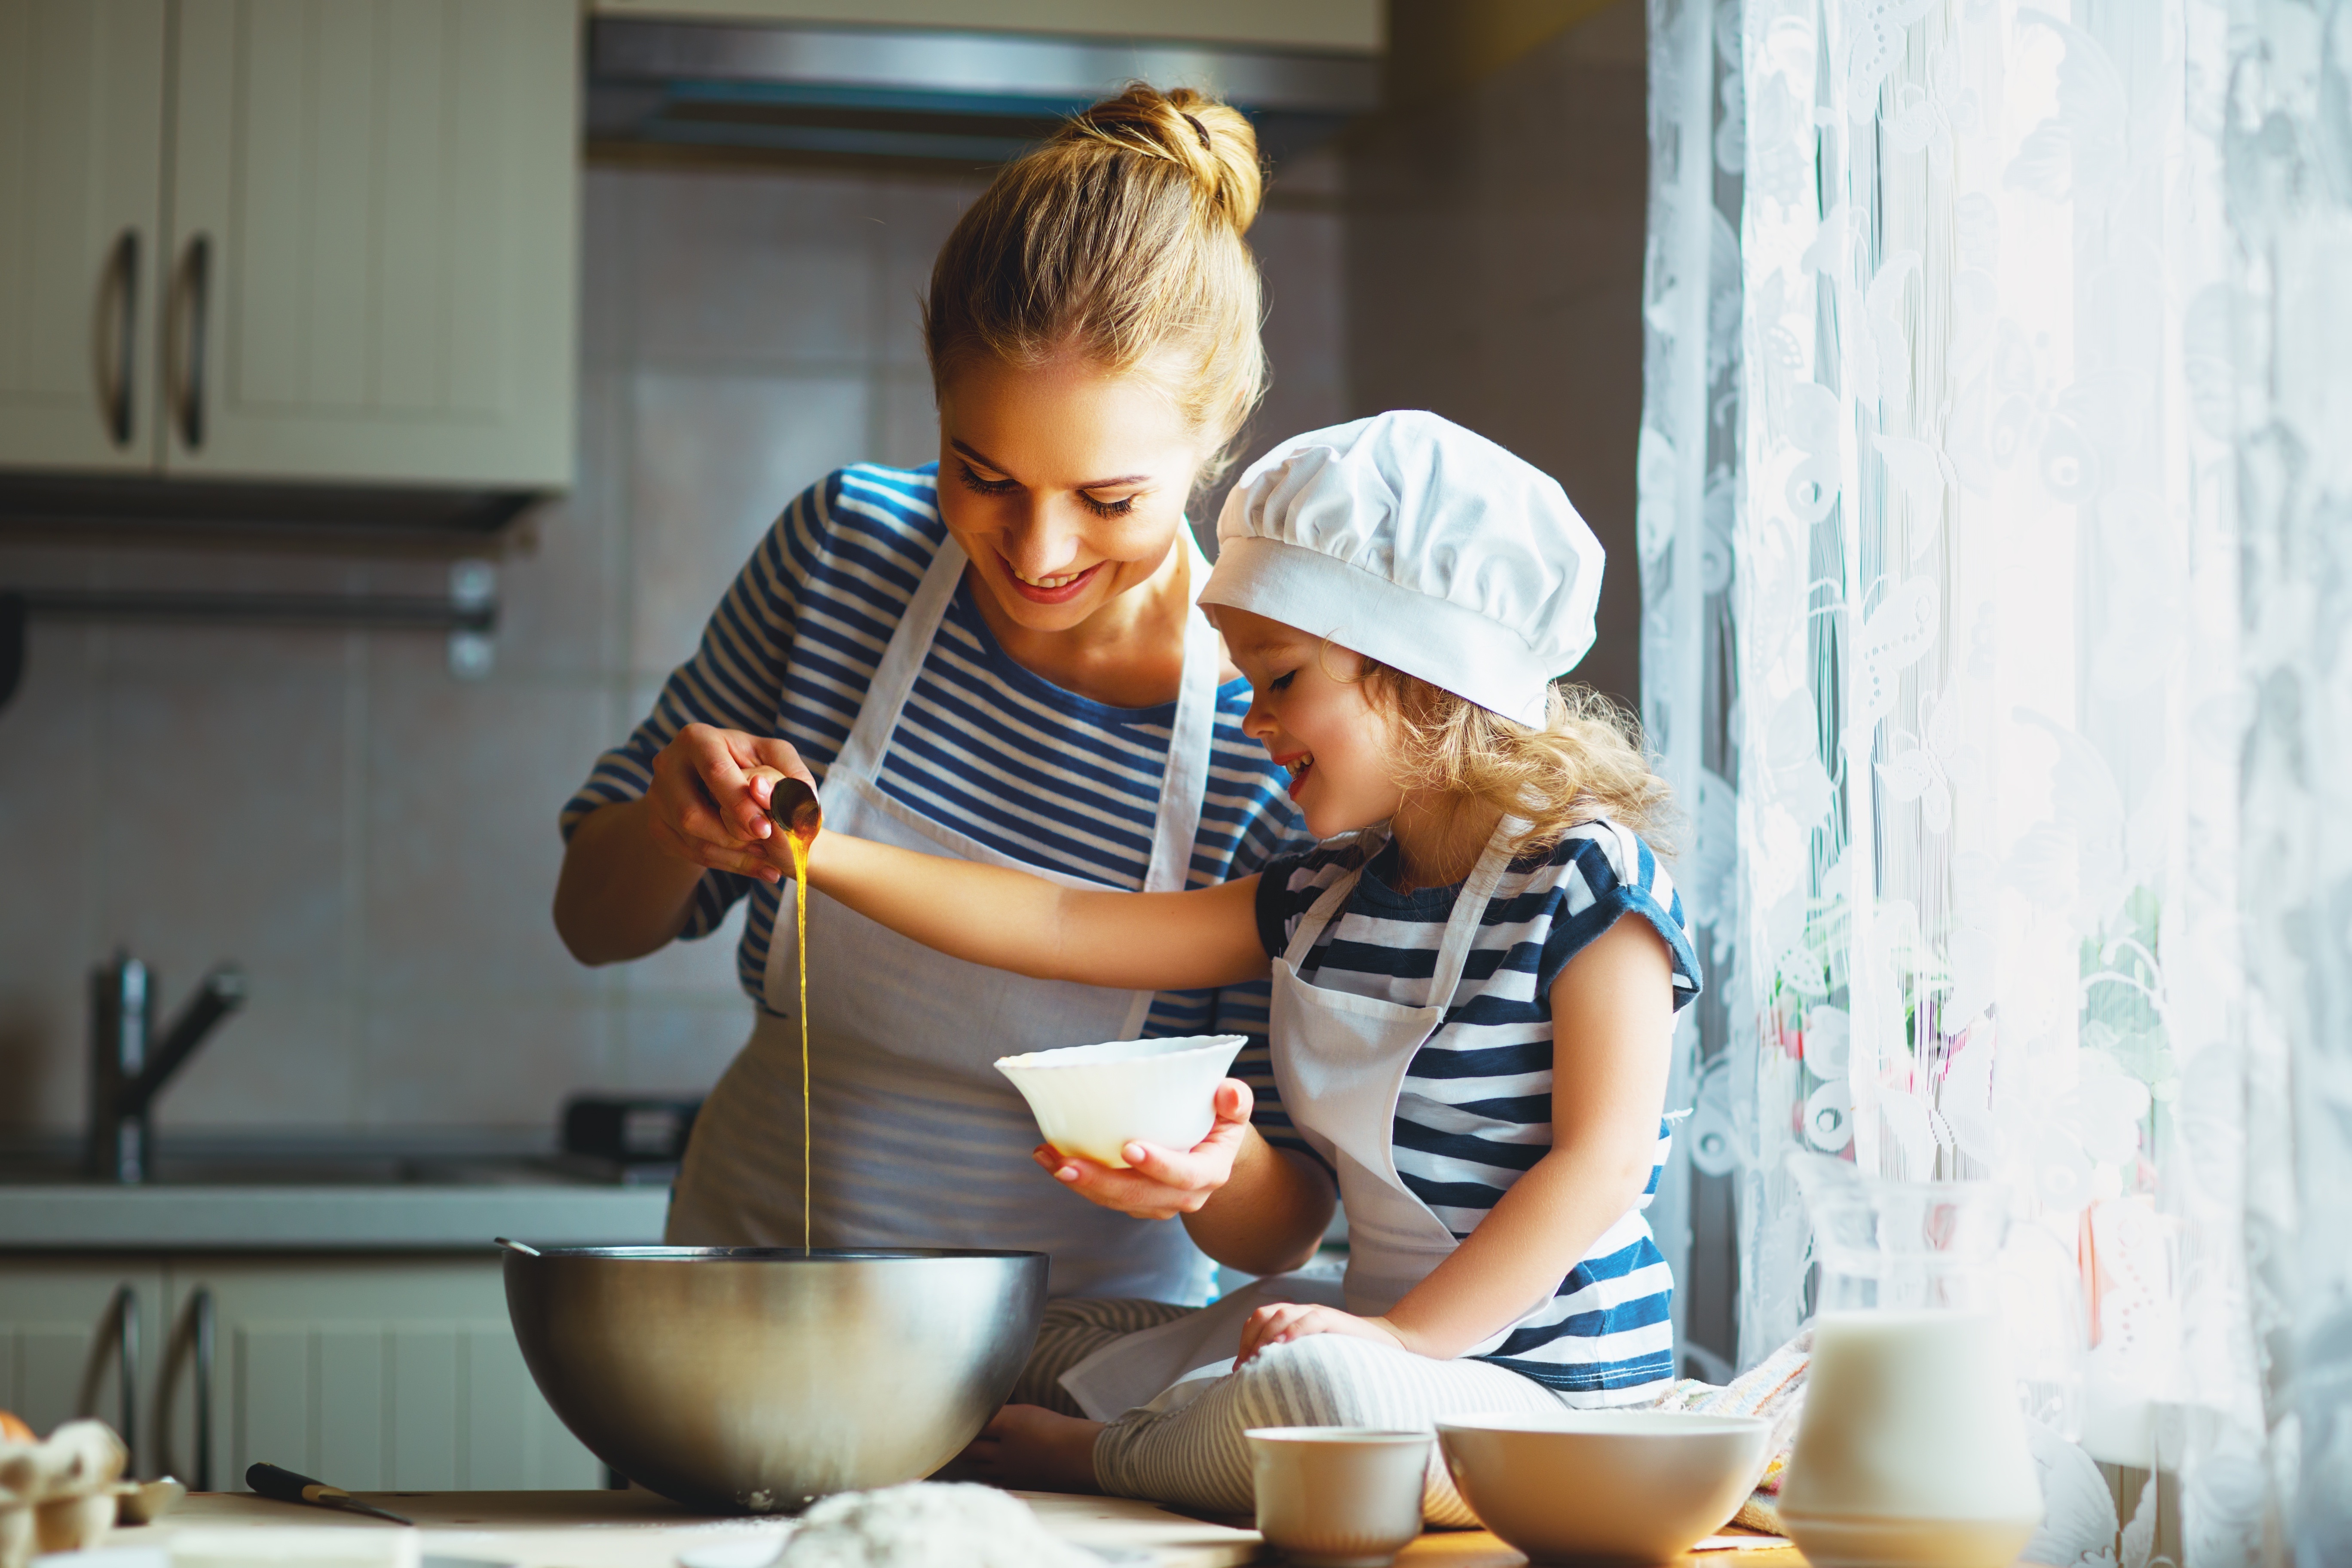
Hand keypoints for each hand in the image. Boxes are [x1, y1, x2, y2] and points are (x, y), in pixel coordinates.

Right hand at [643, 723, 814, 884]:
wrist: (725, 787)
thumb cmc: (755, 767)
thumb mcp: (778, 760)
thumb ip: (789, 773)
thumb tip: (775, 793)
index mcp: (697, 739)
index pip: (715, 772)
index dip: (739, 804)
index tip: (764, 829)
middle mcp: (668, 764)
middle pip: (692, 813)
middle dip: (733, 836)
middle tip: (766, 847)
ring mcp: (657, 797)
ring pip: (690, 838)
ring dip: (732, 855)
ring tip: (767, 859)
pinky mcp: (657, 824)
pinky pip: (688, 853)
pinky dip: (725, 864)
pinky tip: (754, 866)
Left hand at [1034, 1079, 1254, 1219]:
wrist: (1212, 1150)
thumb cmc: (1219, 1122)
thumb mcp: (1234, 1108)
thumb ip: (1235, 1099)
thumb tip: (1227, 1094)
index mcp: (1209, 1173)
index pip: (1184, 1176)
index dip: (1159, 1165)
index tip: (1130, 1147)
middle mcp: (1183, 1195)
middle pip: (1139, 1195)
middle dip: (1100, 1182)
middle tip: (1067, 1164)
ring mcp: (1156, 1202)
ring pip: (1115, 1200)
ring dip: (1079, 1182)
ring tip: (1049, 1158)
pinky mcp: (1134, 1200)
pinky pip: (1104, 1196)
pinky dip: (1077, 1179)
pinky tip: (1052, 1158)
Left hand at [1238, 1303, 1408, 1363]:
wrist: (1386, 1343)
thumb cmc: (1346, 1356)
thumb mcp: (1312, 1357)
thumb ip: (1291, 1361)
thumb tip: (1261, 1385)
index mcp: (1293, 1319)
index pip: (1258, 1319)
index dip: (1245, 1340)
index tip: (1239, 1368)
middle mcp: (1302, 1312)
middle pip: (1264, 1315)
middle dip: (1250, 1340)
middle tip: (1245, 1367)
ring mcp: (1318, 1313)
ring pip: (1282, 1314)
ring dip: (1266, 1336)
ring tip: (1258, 1359)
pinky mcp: (1335, 1320)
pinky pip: (1311, 1319)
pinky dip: (1294, 1330)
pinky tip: (1283, 1346)